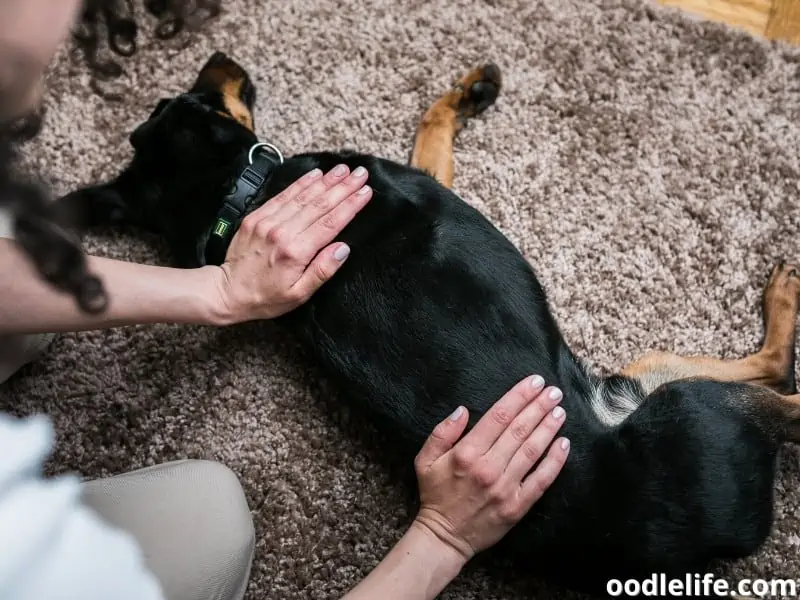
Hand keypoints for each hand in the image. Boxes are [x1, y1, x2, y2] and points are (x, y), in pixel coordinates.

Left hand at [211, 164, 371, 323]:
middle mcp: (282, 232)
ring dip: (326, 180)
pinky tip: (315, 174)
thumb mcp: (299, 294)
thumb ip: (322, 271)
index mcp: (295, 252)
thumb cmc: (266, 297)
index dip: (350, 205)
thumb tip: (342, 249)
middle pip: (320, 205)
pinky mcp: (256, 217)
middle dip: (343, 187)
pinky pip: (283, 195)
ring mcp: (267, 222)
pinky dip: (300, 183)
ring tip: (344, 169)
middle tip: (361, 174)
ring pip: (303, 196)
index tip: (366, 192)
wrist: (228, 292)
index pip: (330, 223)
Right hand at [412, 375, 568, 561]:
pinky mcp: (517, 506)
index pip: (499, 416)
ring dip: (549, 428)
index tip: (533, 382)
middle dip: (539, 406)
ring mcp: (505, 488)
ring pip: (532, 450)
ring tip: (560, 411)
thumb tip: (462, 410)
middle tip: (553, 391)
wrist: (444, 537)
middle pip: (519, 429)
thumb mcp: (425, 460)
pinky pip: (541, 480)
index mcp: (467, 453)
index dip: (519, 396)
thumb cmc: (435, 495)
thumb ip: (442, 432)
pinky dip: (555, 461)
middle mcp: (488, 467)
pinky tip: (564, 444)